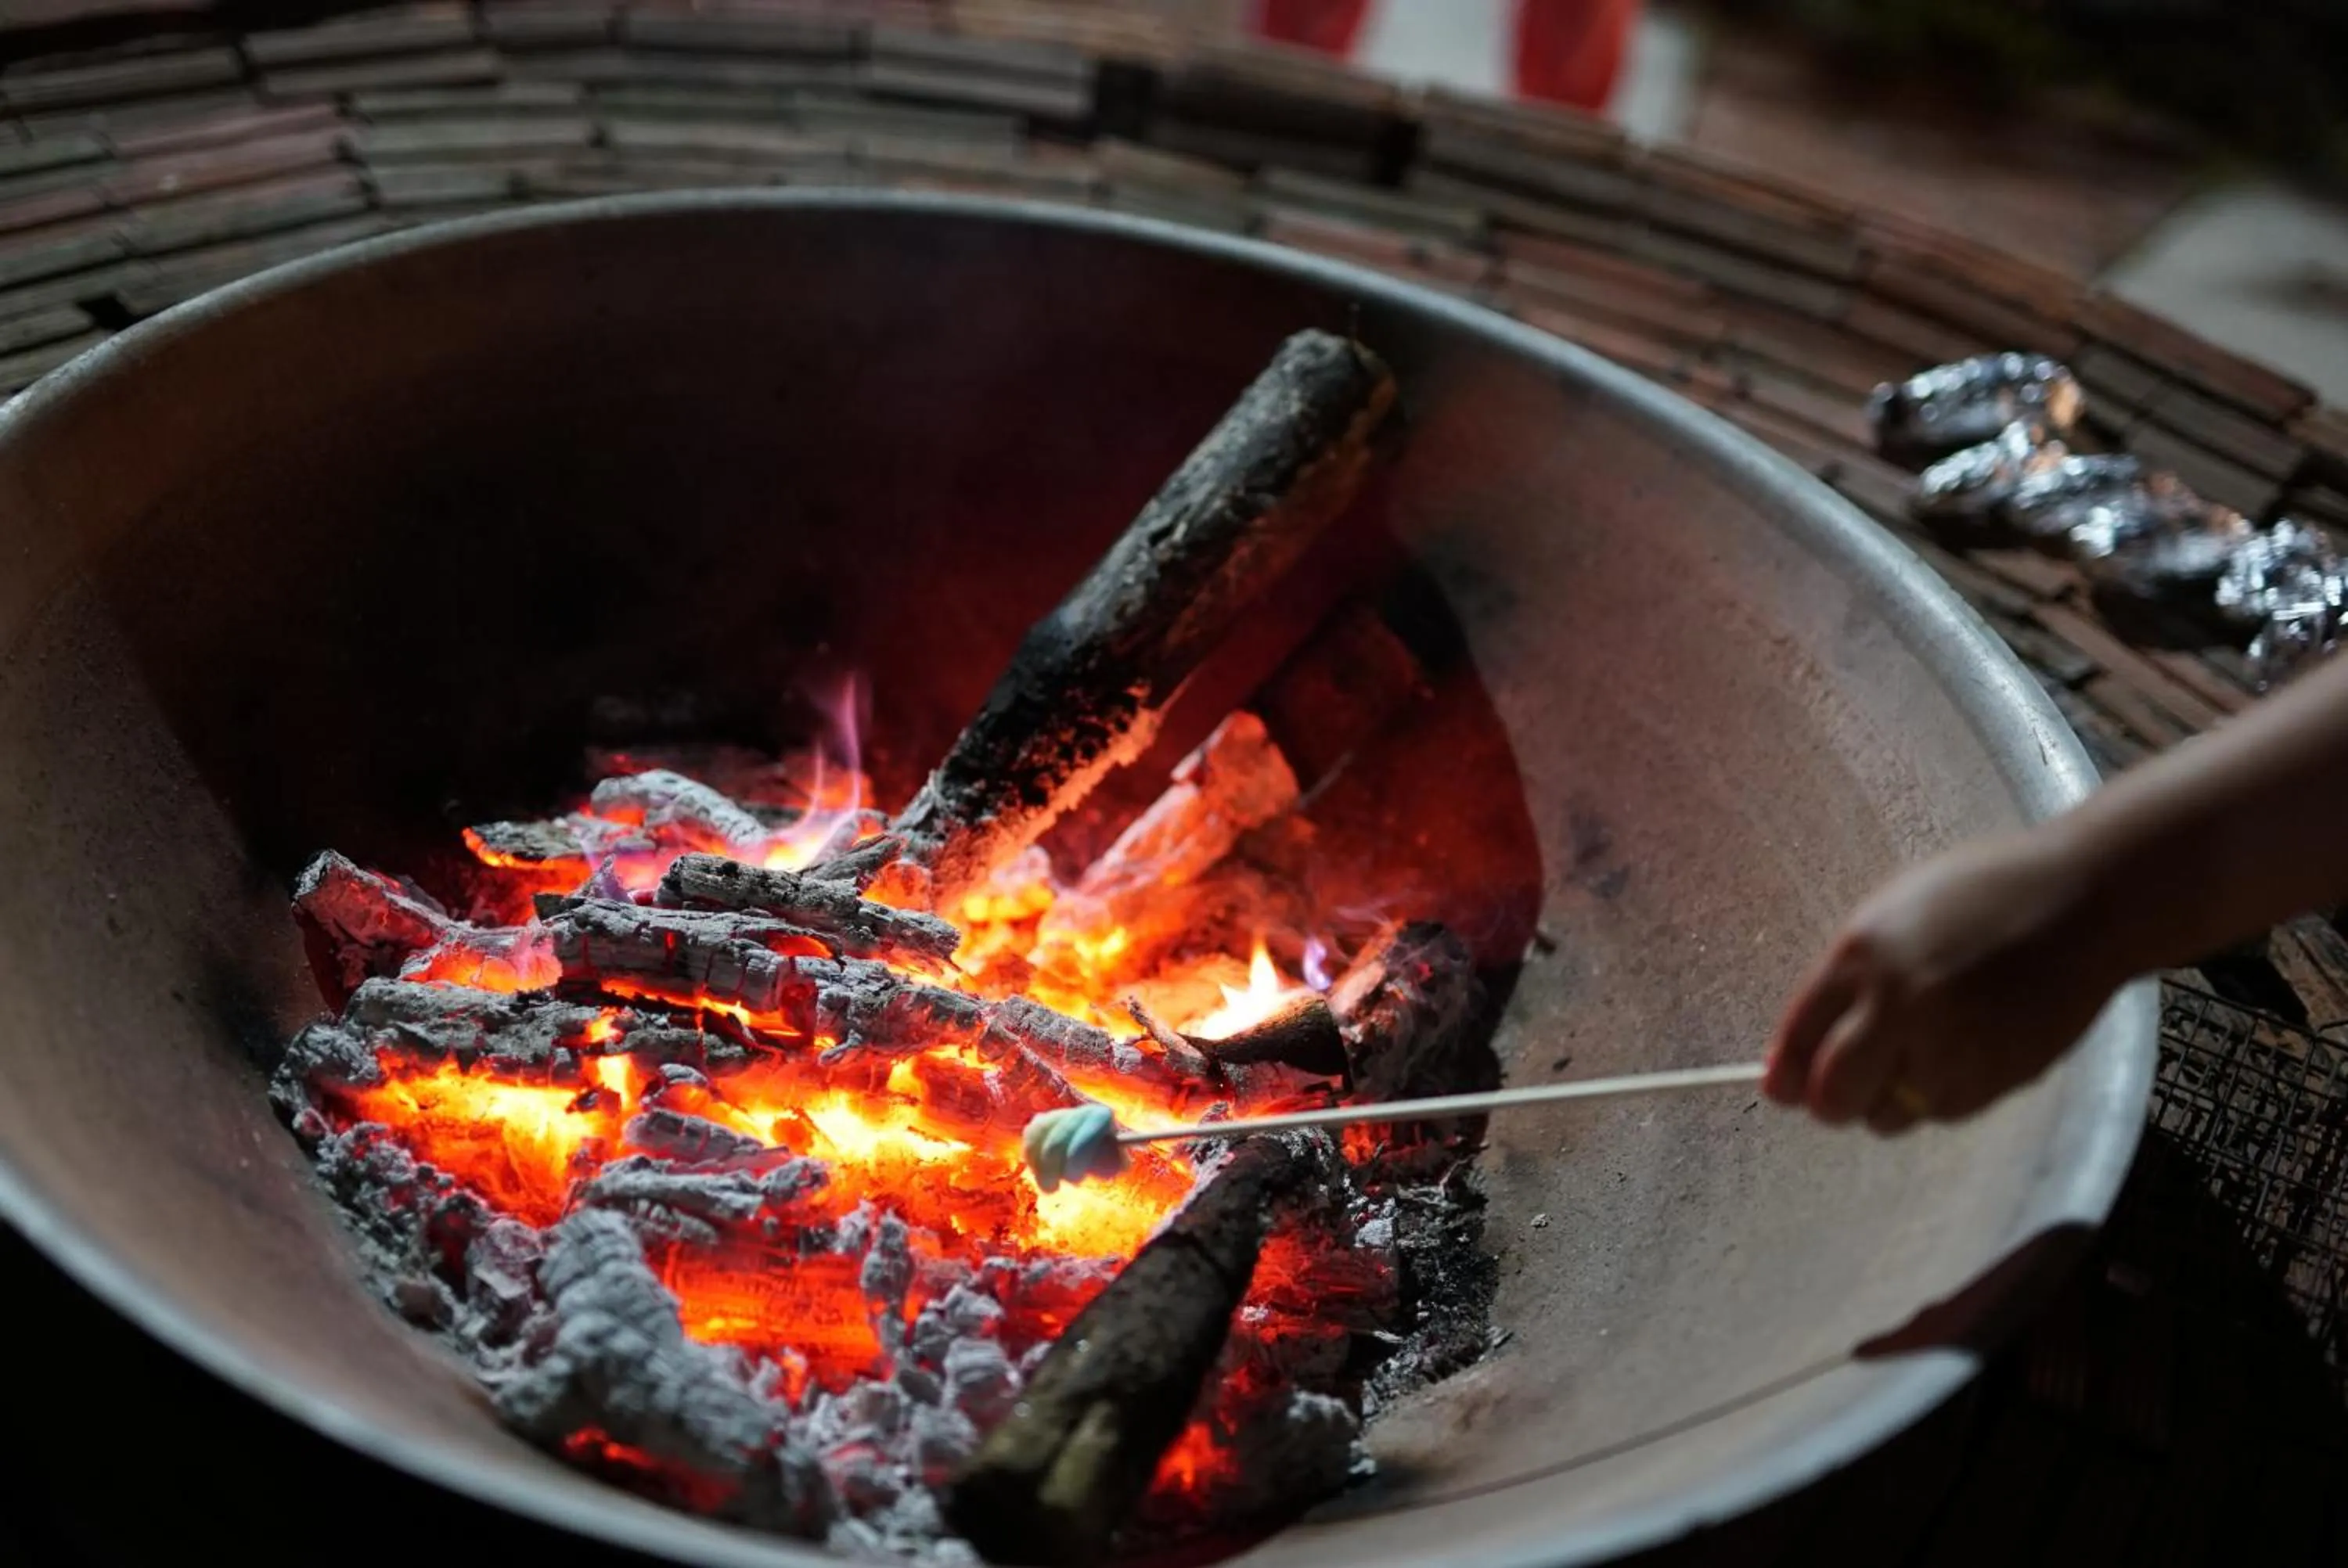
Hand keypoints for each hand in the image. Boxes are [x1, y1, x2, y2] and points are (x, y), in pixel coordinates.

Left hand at [1762, 827, 2124, 1131]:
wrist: (2085, 902)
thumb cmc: (1985, 896)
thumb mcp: (1895, 915)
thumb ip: (1847, 980)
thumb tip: (1798, 1052)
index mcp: (1861, 955)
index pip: (1797, 1039)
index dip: (1786, 1074)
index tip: (1782, 1088)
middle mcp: (1899, 1004)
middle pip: (1832, 1097)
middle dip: (1830, 1101)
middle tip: (1845, 1089)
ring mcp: (1950, 1045)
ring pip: (1887, 1115)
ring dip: (1891, 1099)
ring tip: (1923, 1054)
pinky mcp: (1995, 1077)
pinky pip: (1941, 1113)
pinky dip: (1940, 1096)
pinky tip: (1966, 1052)